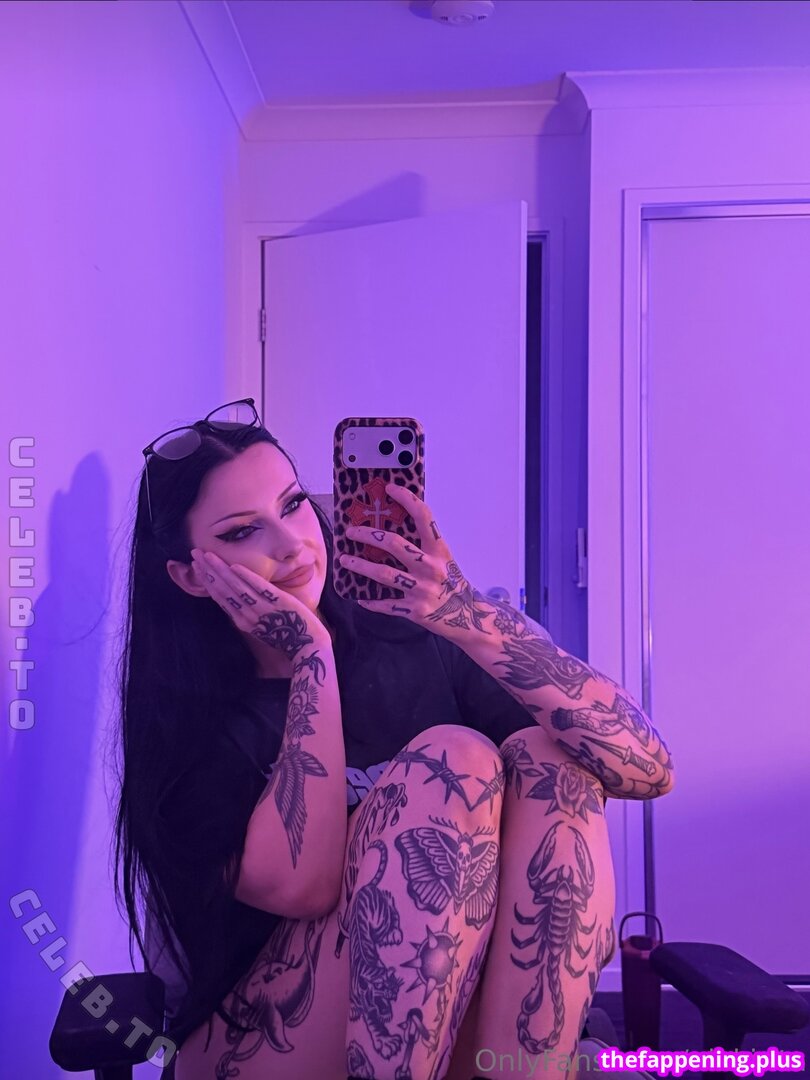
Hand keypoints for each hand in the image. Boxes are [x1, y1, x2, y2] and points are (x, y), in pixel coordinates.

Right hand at [191, 549, 330, 660]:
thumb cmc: (286, 635)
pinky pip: (258, 587)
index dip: (207, 581)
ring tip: (208, 555)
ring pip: (235, 587)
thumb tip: (237, 596)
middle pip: (222, 590)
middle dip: (207, 571)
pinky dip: (246, 576)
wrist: (308, 647)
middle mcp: (247, 616)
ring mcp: (261, 609)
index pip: (219, 597)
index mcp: (242, 621)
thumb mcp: (260, 626)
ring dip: (220, 570)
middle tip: (195, 554)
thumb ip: (248, 612)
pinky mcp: (277, 602)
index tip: (197, 566)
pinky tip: (235, 566)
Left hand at [338, 482, 487, 635]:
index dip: (407, 499)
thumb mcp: (444, 559)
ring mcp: (422, 589)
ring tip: (344, 560)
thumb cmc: (451, 583)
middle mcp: (430, 567)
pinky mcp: (415, 610)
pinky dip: (370, 601)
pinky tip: (359, 597)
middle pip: (394, 544)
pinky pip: (386, 604)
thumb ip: (424, 546)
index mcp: (439, 550)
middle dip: (368, 535)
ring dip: (360, 566)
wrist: (467, 616)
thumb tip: (393, 529)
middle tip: (351, 531)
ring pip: (384, 574)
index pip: (424, 517)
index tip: (390, 488)